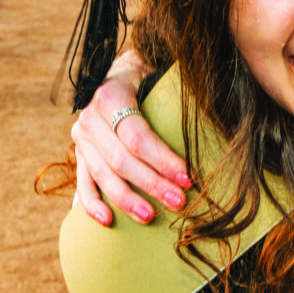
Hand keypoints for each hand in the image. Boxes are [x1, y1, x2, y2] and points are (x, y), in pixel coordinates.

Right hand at [70, 50, 190, 225]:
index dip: (162, 160)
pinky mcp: (79, 154)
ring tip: (150, 216)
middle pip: (121, 160)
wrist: (115, 71)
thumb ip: (176, 88)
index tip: (188, 178)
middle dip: (151, 184)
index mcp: (110, 96)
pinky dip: (91, 204)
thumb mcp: (157, 71)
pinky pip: (82, 182)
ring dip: (126, 199)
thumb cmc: (147, 75)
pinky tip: (107, 221)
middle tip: (179, 201)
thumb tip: (214, 104)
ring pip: (102, 175)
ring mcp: (80, 139)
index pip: (137, 137)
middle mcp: (89, 119)